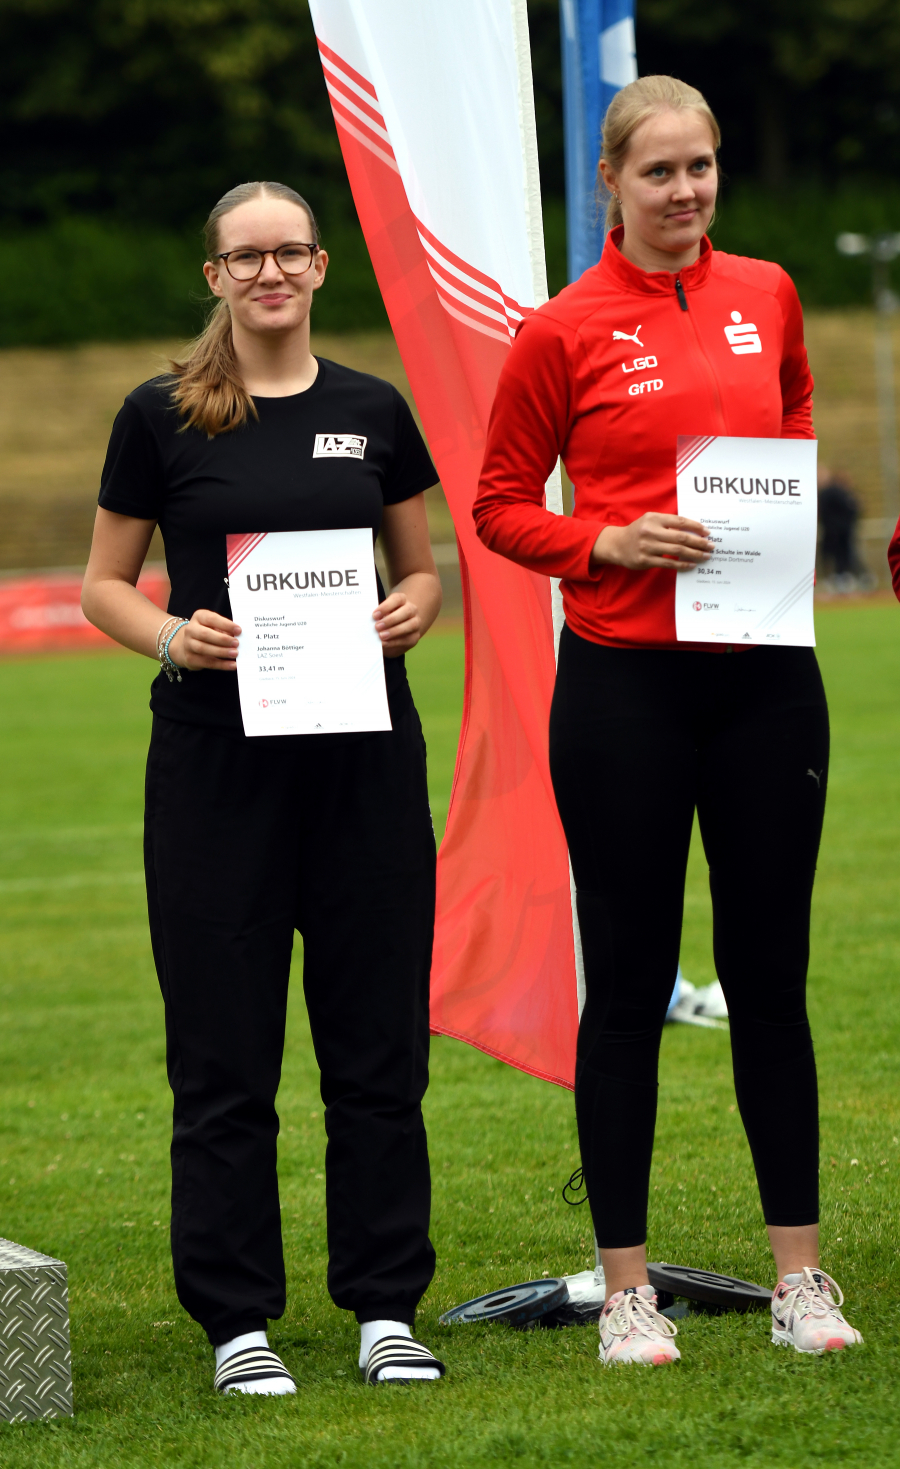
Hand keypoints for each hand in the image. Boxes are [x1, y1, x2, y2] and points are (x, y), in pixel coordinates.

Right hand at [167, 609, 240, 671]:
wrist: (188, 645)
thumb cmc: (208, 632)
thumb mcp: (215, 626)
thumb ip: (225, 629)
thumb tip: (238, 637)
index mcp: (199, 617)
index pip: (211, 619)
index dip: (225, 624)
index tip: (239, 630)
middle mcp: (191, 629)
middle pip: (205, 634)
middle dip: (223, 639)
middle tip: (237, 643)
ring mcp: (188, 644)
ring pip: (204, 648)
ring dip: (221, 652)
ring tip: (235, 653)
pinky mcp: (190, 658)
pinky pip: (207, 662)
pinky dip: (221, 664)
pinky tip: (232, 665)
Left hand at [373, 591, 422, 656]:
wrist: (398, 629)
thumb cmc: (386, 618)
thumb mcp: (381, 614)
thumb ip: (377, 616)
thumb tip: (368, 622)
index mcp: (402, 600)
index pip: (397, 599)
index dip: (386, 606)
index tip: (374, 615)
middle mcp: (412, 609)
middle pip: (406, 611)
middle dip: (391, 620)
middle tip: (377, 626)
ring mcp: (416, 623)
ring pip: (411, 625)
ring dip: (395, 631)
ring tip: (381, 636)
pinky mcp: (415, 636)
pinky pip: (408, 639)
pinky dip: (395, 642)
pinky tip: (385, 643)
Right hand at [591, 513, 712, 571]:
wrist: (617, 545)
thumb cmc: (638, 532)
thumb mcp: (650, 521)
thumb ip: (668, 523)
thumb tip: (693, 530)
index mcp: (654, 518)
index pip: (680, 521)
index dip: (696, 526)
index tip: (707, 532)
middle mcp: (650, 531)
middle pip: (681, 536)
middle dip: (699, 542)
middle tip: (711, 546)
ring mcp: (647, 546)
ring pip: (677, 550)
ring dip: (694, 554)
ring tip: (705, 556)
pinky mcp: (645, 560)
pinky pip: (668, 563)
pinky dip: (682, 564)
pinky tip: (691, 564)